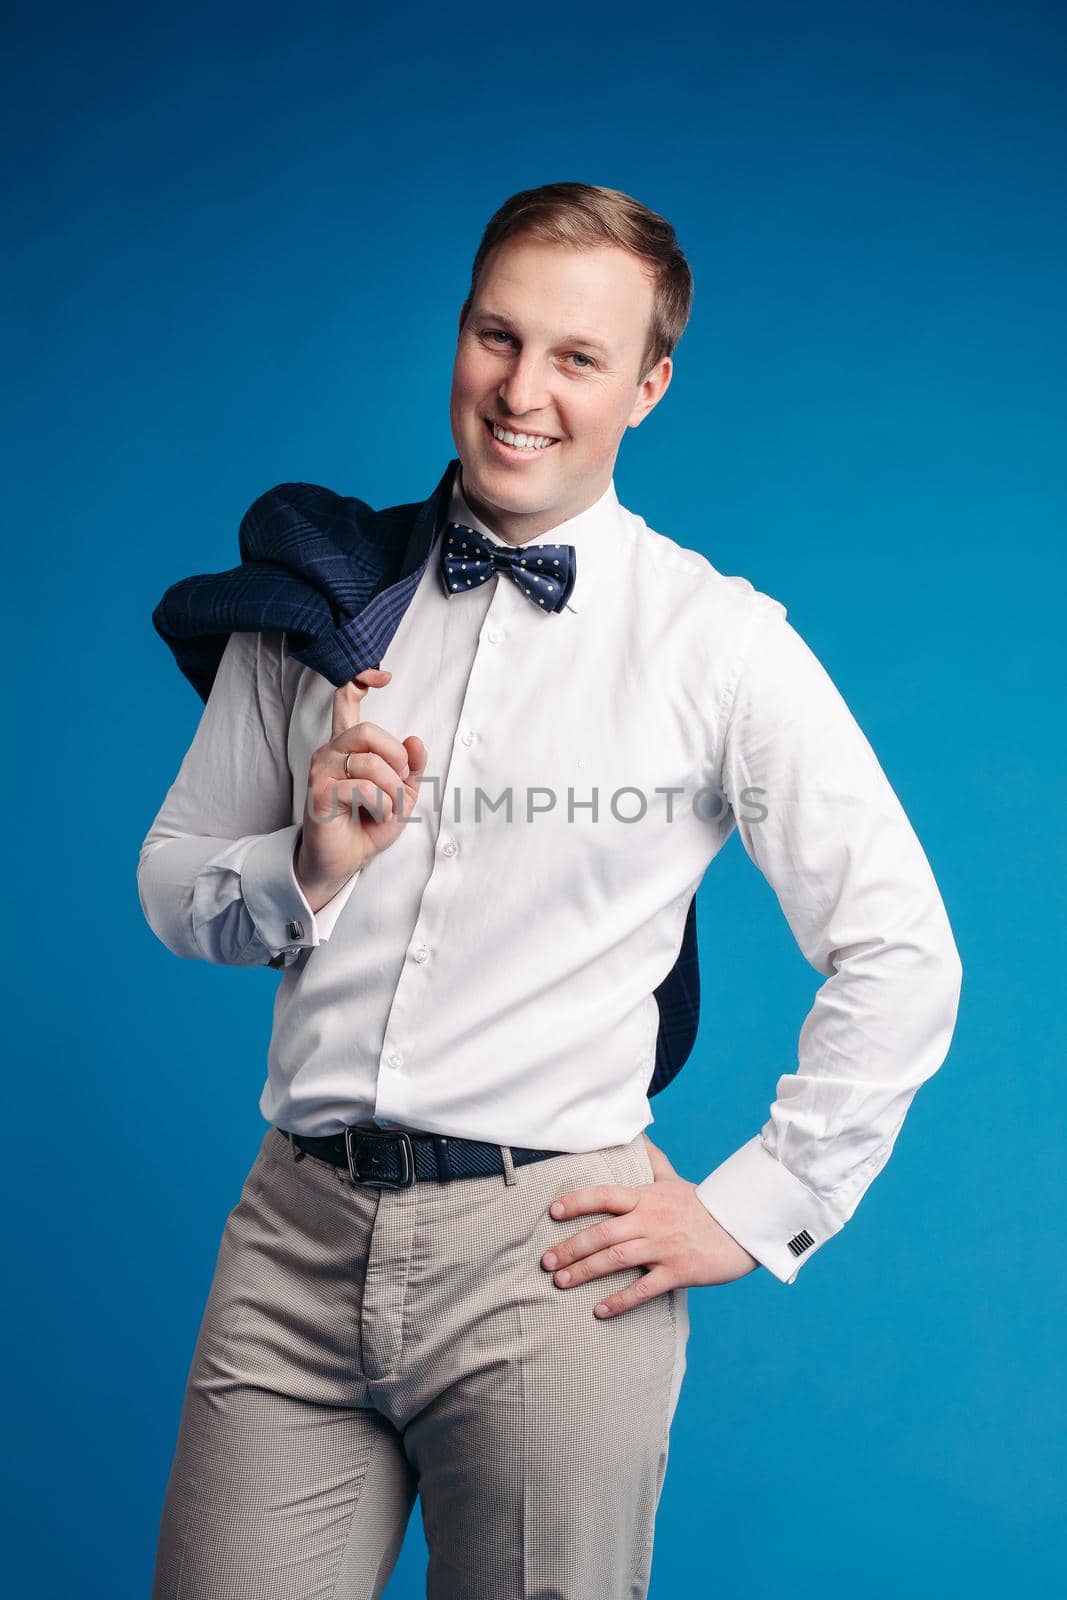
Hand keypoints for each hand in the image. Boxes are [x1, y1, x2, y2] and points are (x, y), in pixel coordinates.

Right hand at [295, 668, 427, 909]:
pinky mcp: (320, 793)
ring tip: (389, 807)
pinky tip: (377, 816)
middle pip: (367, 730)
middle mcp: (331, 751)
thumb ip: (411, 766)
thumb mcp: (402, 793)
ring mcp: (321, 771)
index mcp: (349, 746)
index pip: (346, 700)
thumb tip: (416, 740)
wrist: (347, 859)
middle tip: (400, 782)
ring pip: (370, 763)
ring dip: (392, 790)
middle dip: (395, 758)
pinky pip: (363, 788)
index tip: (382, 675)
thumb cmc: (369, 824)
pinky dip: (382, 805)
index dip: (360, 679)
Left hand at [540, 1133, 759, 1318]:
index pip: (603, 1196)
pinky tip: (599, 1311)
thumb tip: (638, 1134)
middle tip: (545, 1262)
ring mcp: (663, 1247)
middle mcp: (650, 1221)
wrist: (743, 1225)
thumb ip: (652, 1161)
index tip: (552, 1212)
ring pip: (615, 1259)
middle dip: (569, 1248)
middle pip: (601, 1233)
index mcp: (646, 1198)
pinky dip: (619, 1300)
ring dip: (585, 1272)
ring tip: (560, 1283)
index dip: (576, 1202)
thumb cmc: (704, 1205)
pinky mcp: (679, 1271)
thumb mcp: (674, 1179)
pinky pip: (643, 1289)